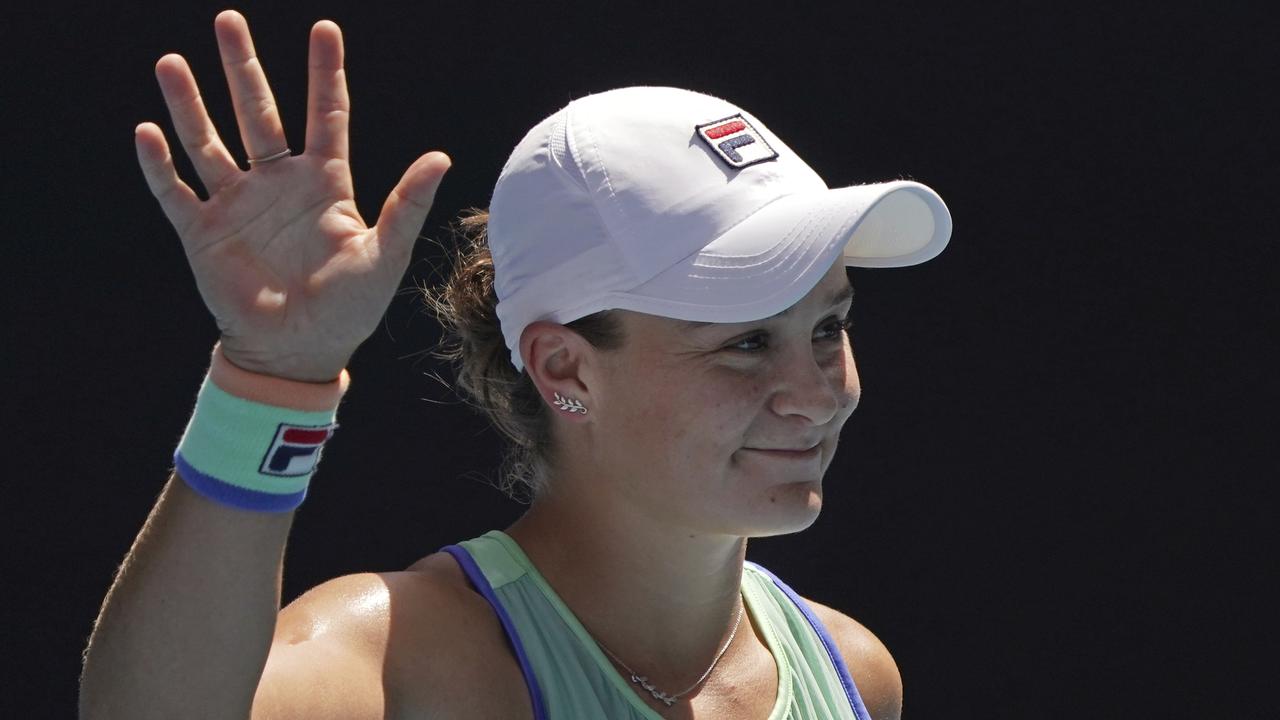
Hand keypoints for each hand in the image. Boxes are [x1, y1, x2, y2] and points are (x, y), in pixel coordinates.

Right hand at [135, 10, 449, 381]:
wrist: (301, 352)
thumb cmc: (350, 307)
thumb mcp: (384, 254)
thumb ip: (408, 205)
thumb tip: (442, 157)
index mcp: (324, 183)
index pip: (325, 114)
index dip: (325, 72)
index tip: (324, 28)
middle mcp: (277, 183)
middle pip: (258, 112)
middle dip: (242, 67)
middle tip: (228, 20)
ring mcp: (238, 205)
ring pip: (208, 142)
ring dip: (189, 104)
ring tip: (172, 63)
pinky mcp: (204, 233)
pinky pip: (176, 194)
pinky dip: (160, 166)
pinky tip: (147, 132)